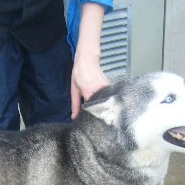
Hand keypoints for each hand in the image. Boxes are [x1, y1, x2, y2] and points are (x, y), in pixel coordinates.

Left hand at [70, 3, 107, 118]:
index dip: (90, 118)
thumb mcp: (74, 89)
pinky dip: (104, 103)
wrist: (88, 59)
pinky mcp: (109, 87)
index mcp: (90, 92)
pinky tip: (102, 107)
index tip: (88, 124)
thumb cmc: (79, 73)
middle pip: (100, 108)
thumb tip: (74, 117)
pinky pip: (107, 98)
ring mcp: (106, 89)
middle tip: (94, 124)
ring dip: (101, 109)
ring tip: (99, 116)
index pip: (92, 110)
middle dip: (97, 115)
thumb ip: (75, 104)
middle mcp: (100, 91)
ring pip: (105, 104)